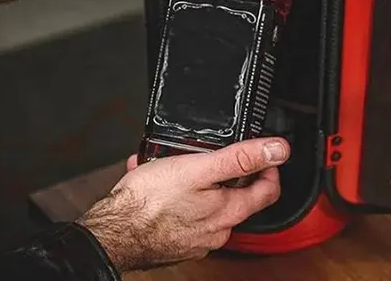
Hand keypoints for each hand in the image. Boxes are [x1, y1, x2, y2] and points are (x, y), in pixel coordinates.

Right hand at [77, 137, 290, 272]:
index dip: (269, 166)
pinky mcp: (177, 239)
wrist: (113, 232)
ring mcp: (197, 237)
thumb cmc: (150, 201)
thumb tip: (277, 150)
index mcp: (229, 211)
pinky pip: (185, 210)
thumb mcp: (199, 167)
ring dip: (195, 179)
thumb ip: (241, 159)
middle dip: (224, 169)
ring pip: (207, 201)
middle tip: (208, 152)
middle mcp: (218, 230)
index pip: (269, 191)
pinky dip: (176, 194)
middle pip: (238, 195)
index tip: (263, 152)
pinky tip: (157, 180)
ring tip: (172, 162)